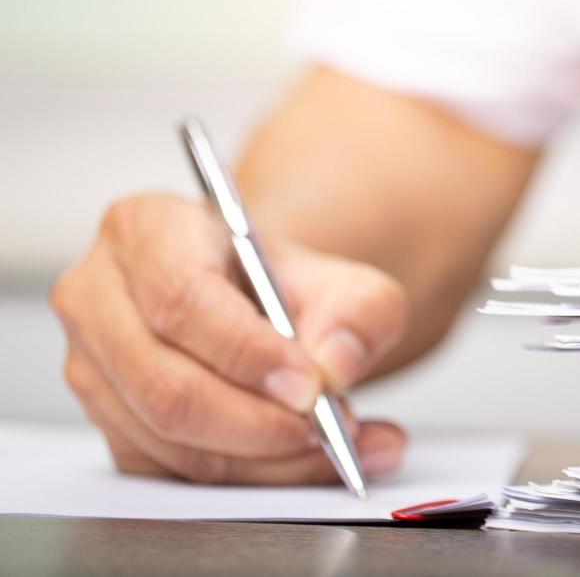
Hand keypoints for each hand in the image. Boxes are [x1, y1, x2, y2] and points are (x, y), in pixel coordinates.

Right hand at [51, 192, 409, 483]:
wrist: (261, 302)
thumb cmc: (285, 282)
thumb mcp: (345, 278)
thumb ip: (359, 313)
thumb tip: (333, 366)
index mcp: (145, 229)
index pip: (181, 299)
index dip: (246, 352)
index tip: (309, 385)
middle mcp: (99, 297)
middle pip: (164, 383)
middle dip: (257, 421)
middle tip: (330, 427)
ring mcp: (94, 367)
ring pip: (169, 439)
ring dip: (265, 458)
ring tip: (344, 444)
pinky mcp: (109, 425)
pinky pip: (174, 471)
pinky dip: (253, 476)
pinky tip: (312, 460)